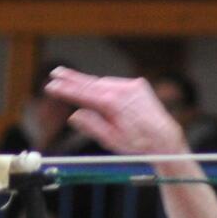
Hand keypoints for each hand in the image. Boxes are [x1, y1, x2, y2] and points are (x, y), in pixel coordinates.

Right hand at [42, 68, 190, 157]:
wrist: (165, 138)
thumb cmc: (138, 144)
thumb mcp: (111, 140)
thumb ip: (92, 126)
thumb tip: (74, 116)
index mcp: (113, 104)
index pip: (83, 94)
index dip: (65, 90)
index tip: (51, 86)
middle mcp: (123, 90)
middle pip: (91, 82)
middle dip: (72, 78)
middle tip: (55, 73)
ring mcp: (132, 85)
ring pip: (103, 83)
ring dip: (88, 83)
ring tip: (70, 80)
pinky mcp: (138, 85)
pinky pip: (114, 84)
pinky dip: (103, 86)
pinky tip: (95, 89)